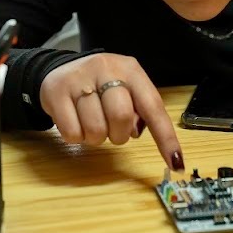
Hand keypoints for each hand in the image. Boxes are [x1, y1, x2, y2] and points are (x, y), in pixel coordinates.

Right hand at [39, 54, 183, 169]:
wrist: (60, 69)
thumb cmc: (100, 85)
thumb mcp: (125, 89)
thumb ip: (138, 110)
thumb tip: (134, 132)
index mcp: (131, 70)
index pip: (153, 107)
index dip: (166, 138)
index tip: (176, 163)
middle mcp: (106, 68)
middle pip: (121, 117)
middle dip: (118, 135)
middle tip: (110, 130)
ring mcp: (79, 79)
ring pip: (95, 129)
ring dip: (95, 138)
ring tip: (90, 123)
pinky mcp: (56, 92)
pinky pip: (72, 132)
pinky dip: (76, 137)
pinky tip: (74, 121)